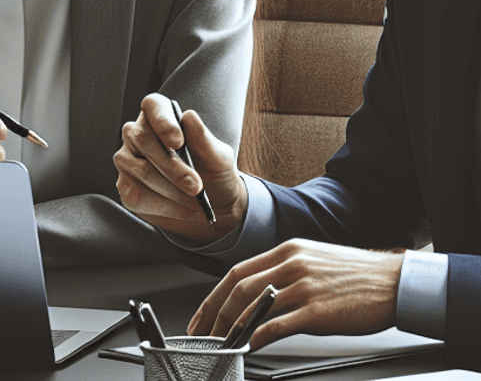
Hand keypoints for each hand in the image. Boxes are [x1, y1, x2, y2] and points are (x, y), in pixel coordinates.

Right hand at [113, 93, 245, 242]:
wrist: (213, 205)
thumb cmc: (213, 173)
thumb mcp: (219, 157)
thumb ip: (204, 139)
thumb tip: (190, 117)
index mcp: (161, 116)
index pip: (153, 106)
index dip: (162, 121)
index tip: (178, 142)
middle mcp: (138, 133)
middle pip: (142, 139)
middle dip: (172, 166)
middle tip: (196, 186)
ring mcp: (128, 159)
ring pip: (140, 169)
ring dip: (171, 189)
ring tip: (194, 202)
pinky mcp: (125, 186)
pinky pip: (137, 194)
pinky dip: (164, 206)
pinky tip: (182, 209)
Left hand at [188, 238, 403, 349]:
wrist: (394, 282)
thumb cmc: (356, 275)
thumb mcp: (313, 261)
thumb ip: (283, 272)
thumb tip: (257, 294)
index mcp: (287, 252)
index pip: (237, 272)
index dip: (213, 296)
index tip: (202, 314)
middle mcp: (291, 265)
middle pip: (238, 288)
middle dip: (214, 314)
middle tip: (203, 334)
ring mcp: (303, 287)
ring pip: (253, 306)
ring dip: (231, 327)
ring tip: (220, 343)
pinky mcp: (317, 310)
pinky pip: (277, 325)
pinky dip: (258, 336)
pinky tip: (250, 346)